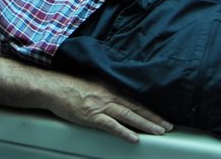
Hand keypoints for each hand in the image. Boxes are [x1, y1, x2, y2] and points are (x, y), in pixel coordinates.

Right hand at [45, 73, 172, 143]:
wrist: (52, 87)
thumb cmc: (67, 85)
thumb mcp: (90, 82)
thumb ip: (104, 89)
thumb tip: (115, 95)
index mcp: (108, 87)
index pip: (134, 99)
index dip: (148, 109)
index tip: (160, 116)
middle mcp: (108, 95)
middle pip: (135, 108)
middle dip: (153, 118)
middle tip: (168, 126)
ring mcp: (101, 106)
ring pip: (128, 116)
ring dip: (145, 124)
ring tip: (159, 132)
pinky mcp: (92, 116)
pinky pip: (111, 126)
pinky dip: (124, 132)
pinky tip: (134, 138)